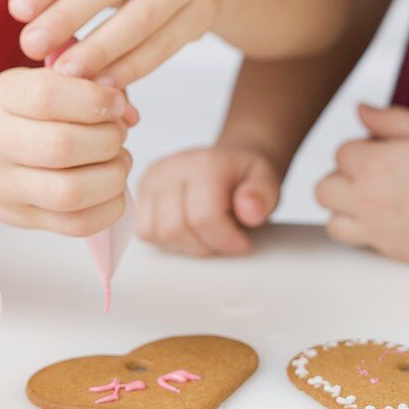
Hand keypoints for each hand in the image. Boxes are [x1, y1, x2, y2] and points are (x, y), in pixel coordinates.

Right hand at [0, 68, 131, 234]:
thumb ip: (83, 86)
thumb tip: (127, 113)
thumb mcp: (33, 81)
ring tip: (117, 162)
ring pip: (70, 192)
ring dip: (112, 176)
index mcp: (2, 98)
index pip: (48, 96)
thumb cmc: (10, 112)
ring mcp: (5, 188)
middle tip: (116, 134)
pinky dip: (108, 208)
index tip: (116, 103)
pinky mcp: (22, 219)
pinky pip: (76, 225)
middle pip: (63, 147)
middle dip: (108, 139)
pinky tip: (110, 189)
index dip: (94, 99)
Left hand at [8, 0, 219, 87]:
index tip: (18, 11)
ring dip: (97, 49)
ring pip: (140, 17)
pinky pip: (164, 44)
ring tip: (63, 71)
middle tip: (31, 46)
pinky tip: (101, 81)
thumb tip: (32, 17)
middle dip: (65, 17)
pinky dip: (130, 67)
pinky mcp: (206, 9)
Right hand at [137, 146, 280, 256]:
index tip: (243, 244)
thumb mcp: (267, 181)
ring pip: (156, 232)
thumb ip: (263, 195)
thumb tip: (249, 211)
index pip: (203, 216)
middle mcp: (171, 167)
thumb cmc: (245, 177)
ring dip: (184, 246)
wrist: (228, 164)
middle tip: (224, 240)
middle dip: (204, 246)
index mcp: (205, 162)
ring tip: (206, 235)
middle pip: (175, 228)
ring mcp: (152, 179)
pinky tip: (189, 231)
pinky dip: (167, 240)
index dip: (225, 240)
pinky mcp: (141, 193)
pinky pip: (145, 232)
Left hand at [316, 104, 408, 263]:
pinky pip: (360, 243)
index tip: (383, 150)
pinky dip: (365, 231)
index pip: (340, 153)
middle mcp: (369, 199)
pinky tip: (389, 218)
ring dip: (344, 208)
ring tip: (372, 199)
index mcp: (374, 164)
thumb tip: (360, 110)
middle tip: (371, 174)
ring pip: (333, 220)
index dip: (361, 149)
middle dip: (343, 177)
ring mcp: (379, 230)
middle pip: (324, 188)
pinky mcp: (393, 252)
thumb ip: (386, 118)